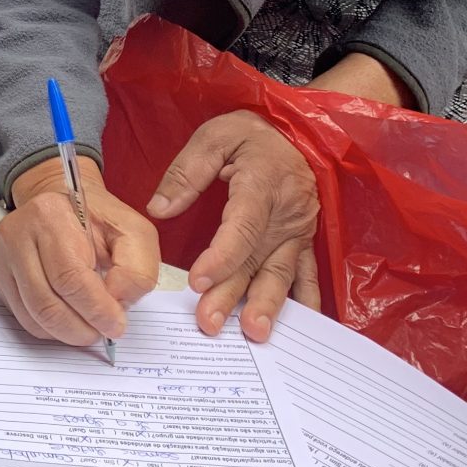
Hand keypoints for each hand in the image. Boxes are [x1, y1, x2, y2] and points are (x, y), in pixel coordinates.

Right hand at [0, 155, 158, 347]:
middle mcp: (16, 234)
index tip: (116, 325)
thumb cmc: (99, 221)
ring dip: (67, 333)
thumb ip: (135, 269)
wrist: (63, 206)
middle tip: (103, 332)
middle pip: (46, 302)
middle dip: (81, 328)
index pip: (69, 277)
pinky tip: (70, 319)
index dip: (95, 309)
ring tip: (89, 327)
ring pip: (33, 316)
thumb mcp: (134, 232)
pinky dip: (51, 329)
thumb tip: (117, 303)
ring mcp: (2, 256)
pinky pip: (23, 317)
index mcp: (50, 215)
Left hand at [149, 110, 319, 340]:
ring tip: (254, 333)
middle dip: (234, 294)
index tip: (198, 280)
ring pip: (282, 273)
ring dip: (267, 305)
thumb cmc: (248, 134)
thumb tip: (159, 208)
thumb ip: (187, 172)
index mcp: (262, 184)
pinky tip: (301, 327)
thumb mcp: (214, 135)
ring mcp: (300, 231)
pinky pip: (307, 275)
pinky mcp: (305, 241)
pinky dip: (304, 302)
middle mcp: (286, 214)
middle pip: (258, 259)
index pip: (242, 227)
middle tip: (210, 323)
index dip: (221, 256)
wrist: (293, 132)